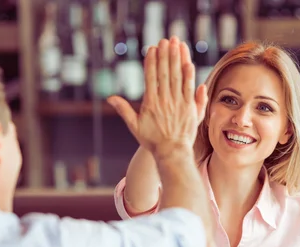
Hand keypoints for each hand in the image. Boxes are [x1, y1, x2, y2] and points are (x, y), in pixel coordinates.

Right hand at [107, 36, 207, 157]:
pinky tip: (188, 63)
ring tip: (177, 45)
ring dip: (177, 60)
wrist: (171, 153)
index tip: (152, 49)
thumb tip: (110, 98)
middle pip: (165, 74)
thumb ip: (124, 110)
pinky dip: (189, 76)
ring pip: (177, 78)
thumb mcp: (134, 126)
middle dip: (165, 55)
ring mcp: (178, 104)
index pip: (151, 78)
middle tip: (166, 40)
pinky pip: (189, 89)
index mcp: (151, 104)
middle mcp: (164, 101)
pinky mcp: (189, 108)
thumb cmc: (152, 141)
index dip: (152, 62)